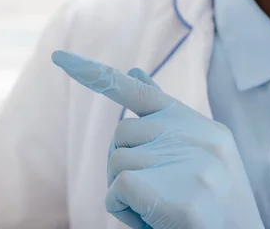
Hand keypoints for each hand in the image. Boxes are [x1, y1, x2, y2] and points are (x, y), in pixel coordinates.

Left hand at [52, 51, 263, 228]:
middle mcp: (197, 138)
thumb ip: (162, 117)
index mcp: (202, 127)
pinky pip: (115, 189)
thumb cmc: (210, 205)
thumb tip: (134, 72)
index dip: (95, 73)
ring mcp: (186, 164)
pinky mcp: (171, 193)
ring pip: (116, 160)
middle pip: (122, 132)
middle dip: (127, 161)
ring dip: (126, 188)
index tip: (60, 57)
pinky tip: (153, 220)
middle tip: (158, 190)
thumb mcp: (193, 155)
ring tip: (160, 207)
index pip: (141, 91)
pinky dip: (124, 209)